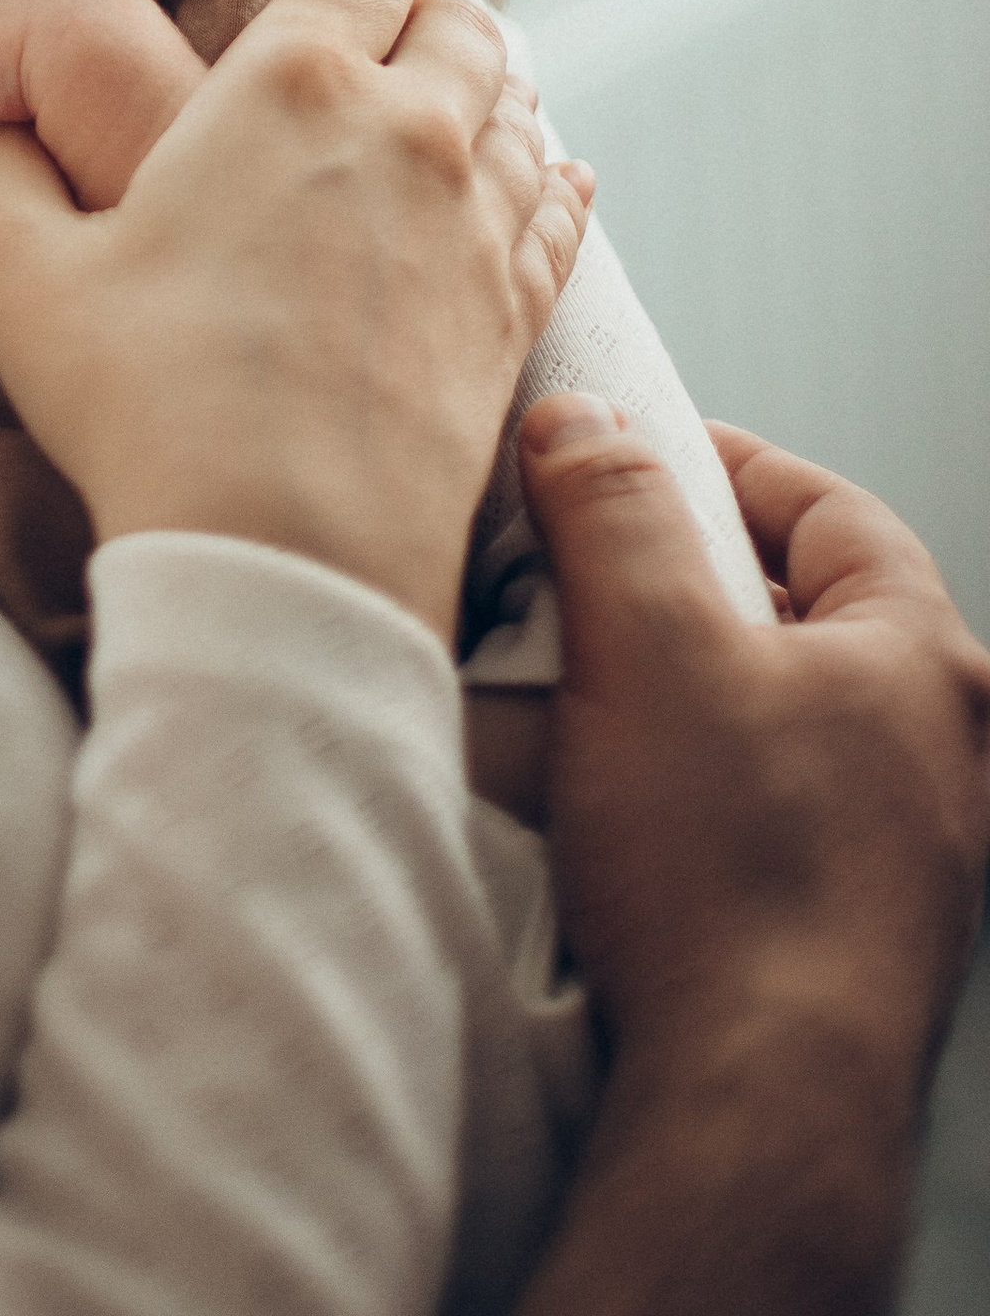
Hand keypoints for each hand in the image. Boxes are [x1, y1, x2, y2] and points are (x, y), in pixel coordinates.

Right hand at [0, 0, 590, 638]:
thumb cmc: (141, 402)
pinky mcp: (512, 311)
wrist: (279, 554)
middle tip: (392, 31)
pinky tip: (557, 175)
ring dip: (489, 87)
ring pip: (518, 107)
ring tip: (457, 96)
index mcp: (289, 80)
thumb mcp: (21, 274)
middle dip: (429, 10)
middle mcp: (406, 126)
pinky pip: (560, 211)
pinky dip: (555, 180)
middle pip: (462, 20)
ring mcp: (475, 220)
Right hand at [513, 402, 989, 1313]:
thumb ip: (612, 505)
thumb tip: (584, 426)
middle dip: (693, 587)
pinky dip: (705, 793)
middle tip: (593, 576)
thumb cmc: (734, 882)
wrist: (760, 1108)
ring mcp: (918, 859)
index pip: (831, 510)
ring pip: (791, 724)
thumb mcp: (644, 639)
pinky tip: (627, 815)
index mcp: (927, 664)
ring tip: (592, 699)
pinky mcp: (866, 940)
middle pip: (810, 617)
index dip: (724, 463)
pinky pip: (779, 821)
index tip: (636, 449)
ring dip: (694, 697)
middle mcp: (950, 758)